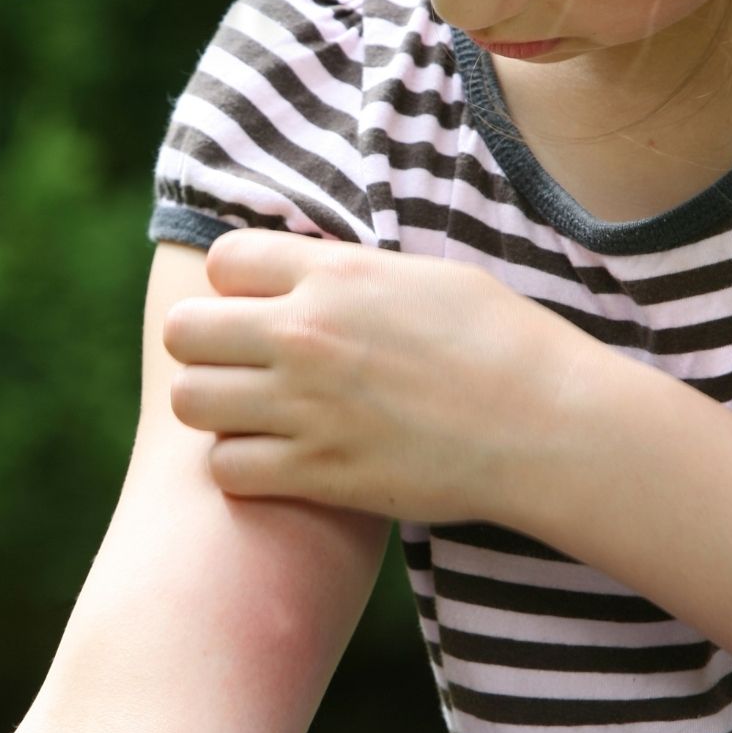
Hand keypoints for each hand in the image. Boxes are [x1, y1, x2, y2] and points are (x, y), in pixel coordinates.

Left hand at [161, 227, 623, 526]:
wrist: (547, 426)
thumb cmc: (504, 343)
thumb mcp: (425, 278)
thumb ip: (350, 274)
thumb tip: (307, 275)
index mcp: (333, 274)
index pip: (222, 260)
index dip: (235, 285)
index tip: (262, 307)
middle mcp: (305, 334)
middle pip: (184, 330)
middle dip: (205, 346)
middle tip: (242, 366)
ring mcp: (305, 406)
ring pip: (190, 401)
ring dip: (215, 408)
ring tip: (255, 415)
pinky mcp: (316, 472)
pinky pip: (225, 468)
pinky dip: (242, 468)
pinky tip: (280, 462)